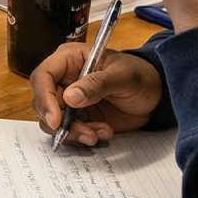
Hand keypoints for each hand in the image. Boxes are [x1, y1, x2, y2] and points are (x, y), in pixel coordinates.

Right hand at [30, 41, 163, 145]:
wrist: (155, 95)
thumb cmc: (140, 75)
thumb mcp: (123, 76)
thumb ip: (97, 84)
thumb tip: (70, 98)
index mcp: (69, 59)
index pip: (43, 76)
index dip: (44, 98)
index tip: (56, 120)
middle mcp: (64, 80)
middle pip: (43, 103)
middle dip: (61, 123)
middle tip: (86, 133)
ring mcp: (69, 100)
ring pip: (52, 122)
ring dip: (74, 133)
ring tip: (100, 133)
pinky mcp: (77, 118)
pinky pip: (68, 132)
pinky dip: (83, 137)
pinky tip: (104, 132)